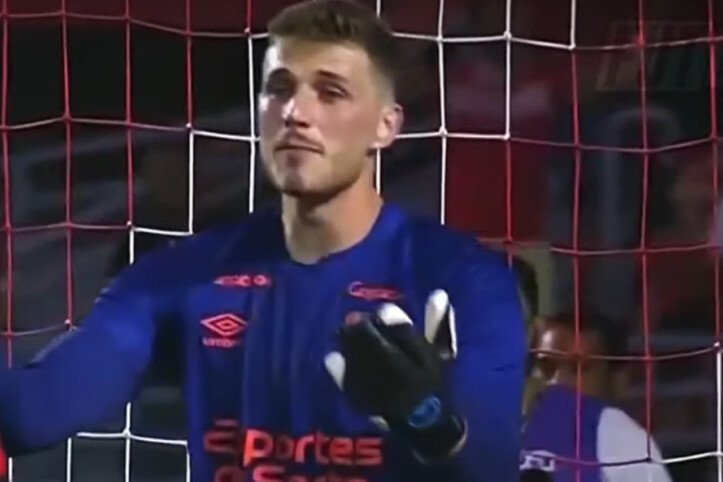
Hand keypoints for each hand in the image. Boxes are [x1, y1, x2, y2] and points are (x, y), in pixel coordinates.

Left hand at [324, 290, 465, 462]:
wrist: (425, 423)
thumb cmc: (432, 379)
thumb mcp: (440, 351)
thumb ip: (438, 323)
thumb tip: (439, 293)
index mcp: (426, 361)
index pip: (406, 334)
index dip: (391, 318)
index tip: (382, 311)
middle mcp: (406, 377)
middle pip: (379, 347)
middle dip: (363, 330)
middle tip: (353, 320)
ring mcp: (385, 393)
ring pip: (362, 363)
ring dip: (350, 345)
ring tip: (343, 334)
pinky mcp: (368, 405)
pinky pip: (349, 384)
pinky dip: (340, 370)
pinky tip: (334, 358)